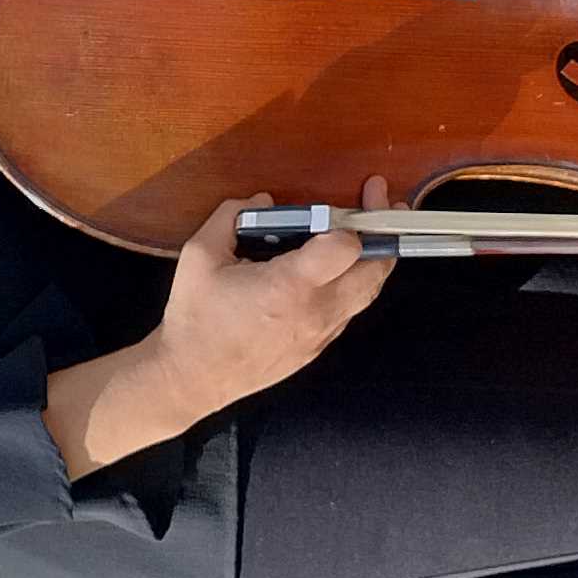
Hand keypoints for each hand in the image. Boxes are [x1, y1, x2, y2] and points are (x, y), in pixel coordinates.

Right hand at [46, 181, 399, 475]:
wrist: (193, 376)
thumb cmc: (195, 315)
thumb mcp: (199, 254)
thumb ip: (232, 216)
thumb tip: (264, 201)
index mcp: (291, 285)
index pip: (346, 247)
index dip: (348, 223)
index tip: (337, 210)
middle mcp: (317, 310)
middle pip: (375, 270)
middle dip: (383, 233)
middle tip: (380, 205)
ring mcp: (323, 333)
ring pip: (369, 292)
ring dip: (375, 260)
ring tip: (372, 232)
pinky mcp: (319, 347)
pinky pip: (351, 310)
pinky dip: (356, 283)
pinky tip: (340, 268)